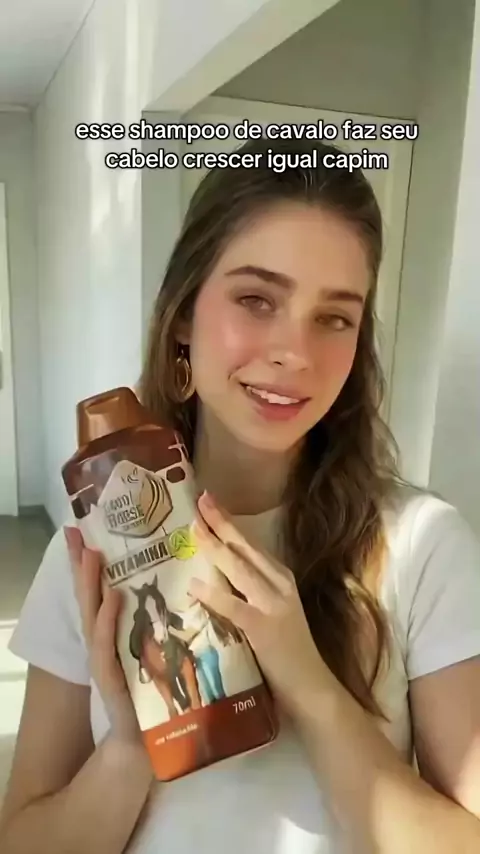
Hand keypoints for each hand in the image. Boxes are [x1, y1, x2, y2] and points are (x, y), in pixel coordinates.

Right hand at [64, 526, 143, 746]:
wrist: (150, 739)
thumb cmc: (156, 687)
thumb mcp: (155, 645)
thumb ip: (155, 618)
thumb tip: (173, 581)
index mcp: (116, 630)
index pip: (101, 588)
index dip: (90, 561)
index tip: (82, 529)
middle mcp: (105, 640)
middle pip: (90, 596)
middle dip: (82, 565)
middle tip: (76, 533)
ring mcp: (105, 658)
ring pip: (93, 615)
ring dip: (91, 585)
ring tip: (92, 555)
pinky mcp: (113, 677)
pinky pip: (107, 645)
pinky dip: (107, 622)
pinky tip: (111, 599)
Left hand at [190, 492, 327, 716]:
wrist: (311, 687)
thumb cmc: (287, 652)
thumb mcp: (270, 611)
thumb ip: (248, 593)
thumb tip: (212, 575)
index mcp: (281, 578)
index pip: (250, 544)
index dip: (228, 523)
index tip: (209, 504)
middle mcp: (279, 584)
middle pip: (244, 548)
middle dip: (220, 523)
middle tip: (199, 500)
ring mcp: (273, 605)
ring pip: (239, 569)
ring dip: (214, 547)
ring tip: (194, 528)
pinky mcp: (264, 629)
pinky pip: (233, 607)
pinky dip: (213, 594)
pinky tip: (195, 585)